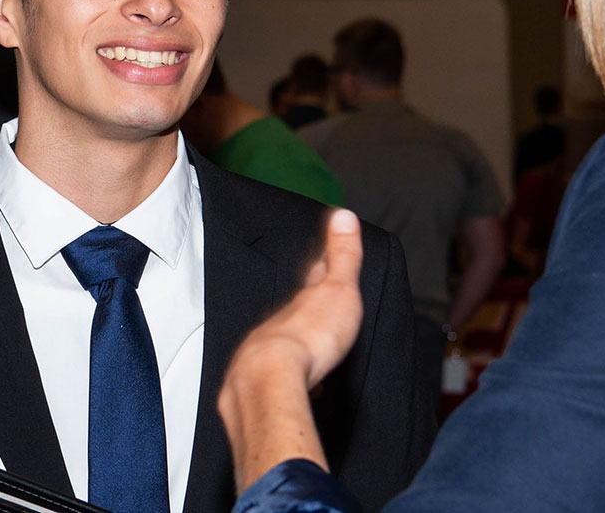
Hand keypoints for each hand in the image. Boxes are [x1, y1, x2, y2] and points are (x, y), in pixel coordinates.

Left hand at [220, 209, 365, 487]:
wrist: (271, 381)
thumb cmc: (309, 338)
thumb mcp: (336, 289)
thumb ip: (341, 256)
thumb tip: (343, 214)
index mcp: (298, 304)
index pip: (311, 281)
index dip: (319, 271)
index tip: (321, 260)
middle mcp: (276, 327)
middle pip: (292, 315)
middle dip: (303, 313)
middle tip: (311, 307)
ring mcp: (264, 357)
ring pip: (281, 348)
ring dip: (295, 349)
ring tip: (308, 352)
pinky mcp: (261, 388)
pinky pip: (279, 380)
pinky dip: (294, 381)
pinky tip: (305, 389)